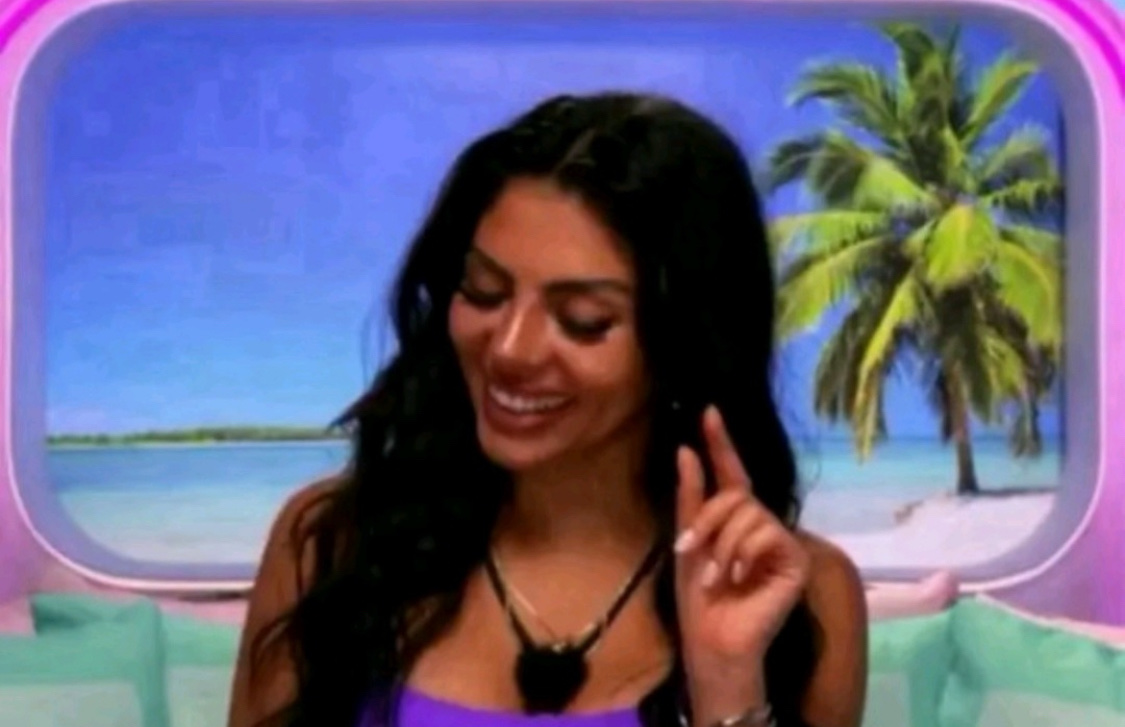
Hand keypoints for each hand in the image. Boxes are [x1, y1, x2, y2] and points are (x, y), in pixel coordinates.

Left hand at [674, 406, 810, 724]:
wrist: (712, 639)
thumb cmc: (697, 597)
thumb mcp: (687, 541)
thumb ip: (691, 497)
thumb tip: (686, 449)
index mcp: (735, 518)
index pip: (732, 472)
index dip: (721, 443)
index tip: (709, 411)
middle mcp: (762, 524)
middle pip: (736, 495)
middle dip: (708, 519)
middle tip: (691, 550)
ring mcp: (781, 541)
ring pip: (749, 513)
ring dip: (721, 544)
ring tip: (714, 576)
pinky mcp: (796, 560)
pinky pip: (768, 533)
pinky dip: (743, 554)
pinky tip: (737, 578)